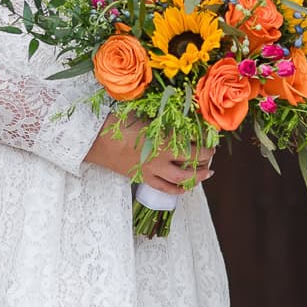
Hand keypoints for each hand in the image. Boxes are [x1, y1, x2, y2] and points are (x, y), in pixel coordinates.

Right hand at [85, 114, 213, 191]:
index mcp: (163, 140)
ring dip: (197, 178)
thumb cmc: (117, 124)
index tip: (211, 138)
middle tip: (211, 155)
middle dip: (206, 160)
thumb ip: (162, 120)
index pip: (193, 144)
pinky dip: (177, 190)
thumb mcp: (143, 116)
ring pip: (181, 181)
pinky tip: (184, 187)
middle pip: (192, 164)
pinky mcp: (143, 178)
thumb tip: (179, 118)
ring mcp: (152, 171)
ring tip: (205, 173)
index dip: (206, 143)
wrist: (94, 141)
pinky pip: (165, 189)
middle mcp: (161, 159)